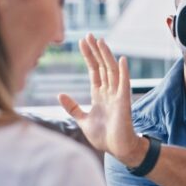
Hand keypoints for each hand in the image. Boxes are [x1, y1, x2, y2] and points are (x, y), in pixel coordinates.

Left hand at [58, 34, 146, 166]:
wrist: (117, 150)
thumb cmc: (104, 137)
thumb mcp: (83, 120)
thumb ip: (73, 108)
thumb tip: (60, 95)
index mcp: (99, 95)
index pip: (93, 70)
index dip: (88, 56)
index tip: (82, 42)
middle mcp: (109, 92)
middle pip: (101, 66)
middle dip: (95, 51)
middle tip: (89, 35)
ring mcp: (117, 95)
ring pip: (111, 71)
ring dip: (106, 56)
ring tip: (100, 41)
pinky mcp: (124, 102)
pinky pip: (125, 84)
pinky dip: (123, 72)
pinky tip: (121, 59)